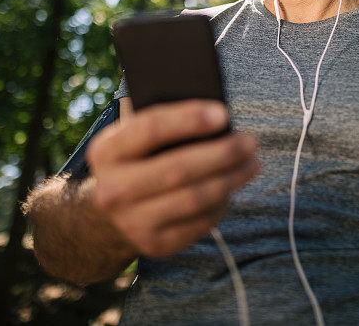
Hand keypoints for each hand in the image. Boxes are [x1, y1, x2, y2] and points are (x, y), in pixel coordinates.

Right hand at [85, 99, 259, 257]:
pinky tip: (233, 186)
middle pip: (178, 169)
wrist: (109, 210)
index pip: (149, 129)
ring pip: (194, 198)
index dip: (189, 119)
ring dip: (231, 179)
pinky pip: (200, 222)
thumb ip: (165, 123)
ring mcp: (132, 223)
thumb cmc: (137, 159)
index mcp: (105, 152)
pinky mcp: (155, 245)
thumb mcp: (134, 136)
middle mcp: (112, 191)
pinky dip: (223, 202)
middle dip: (222, 154)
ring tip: (252, 162)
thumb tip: (217, 118)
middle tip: (250, 141)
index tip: (224, 113)